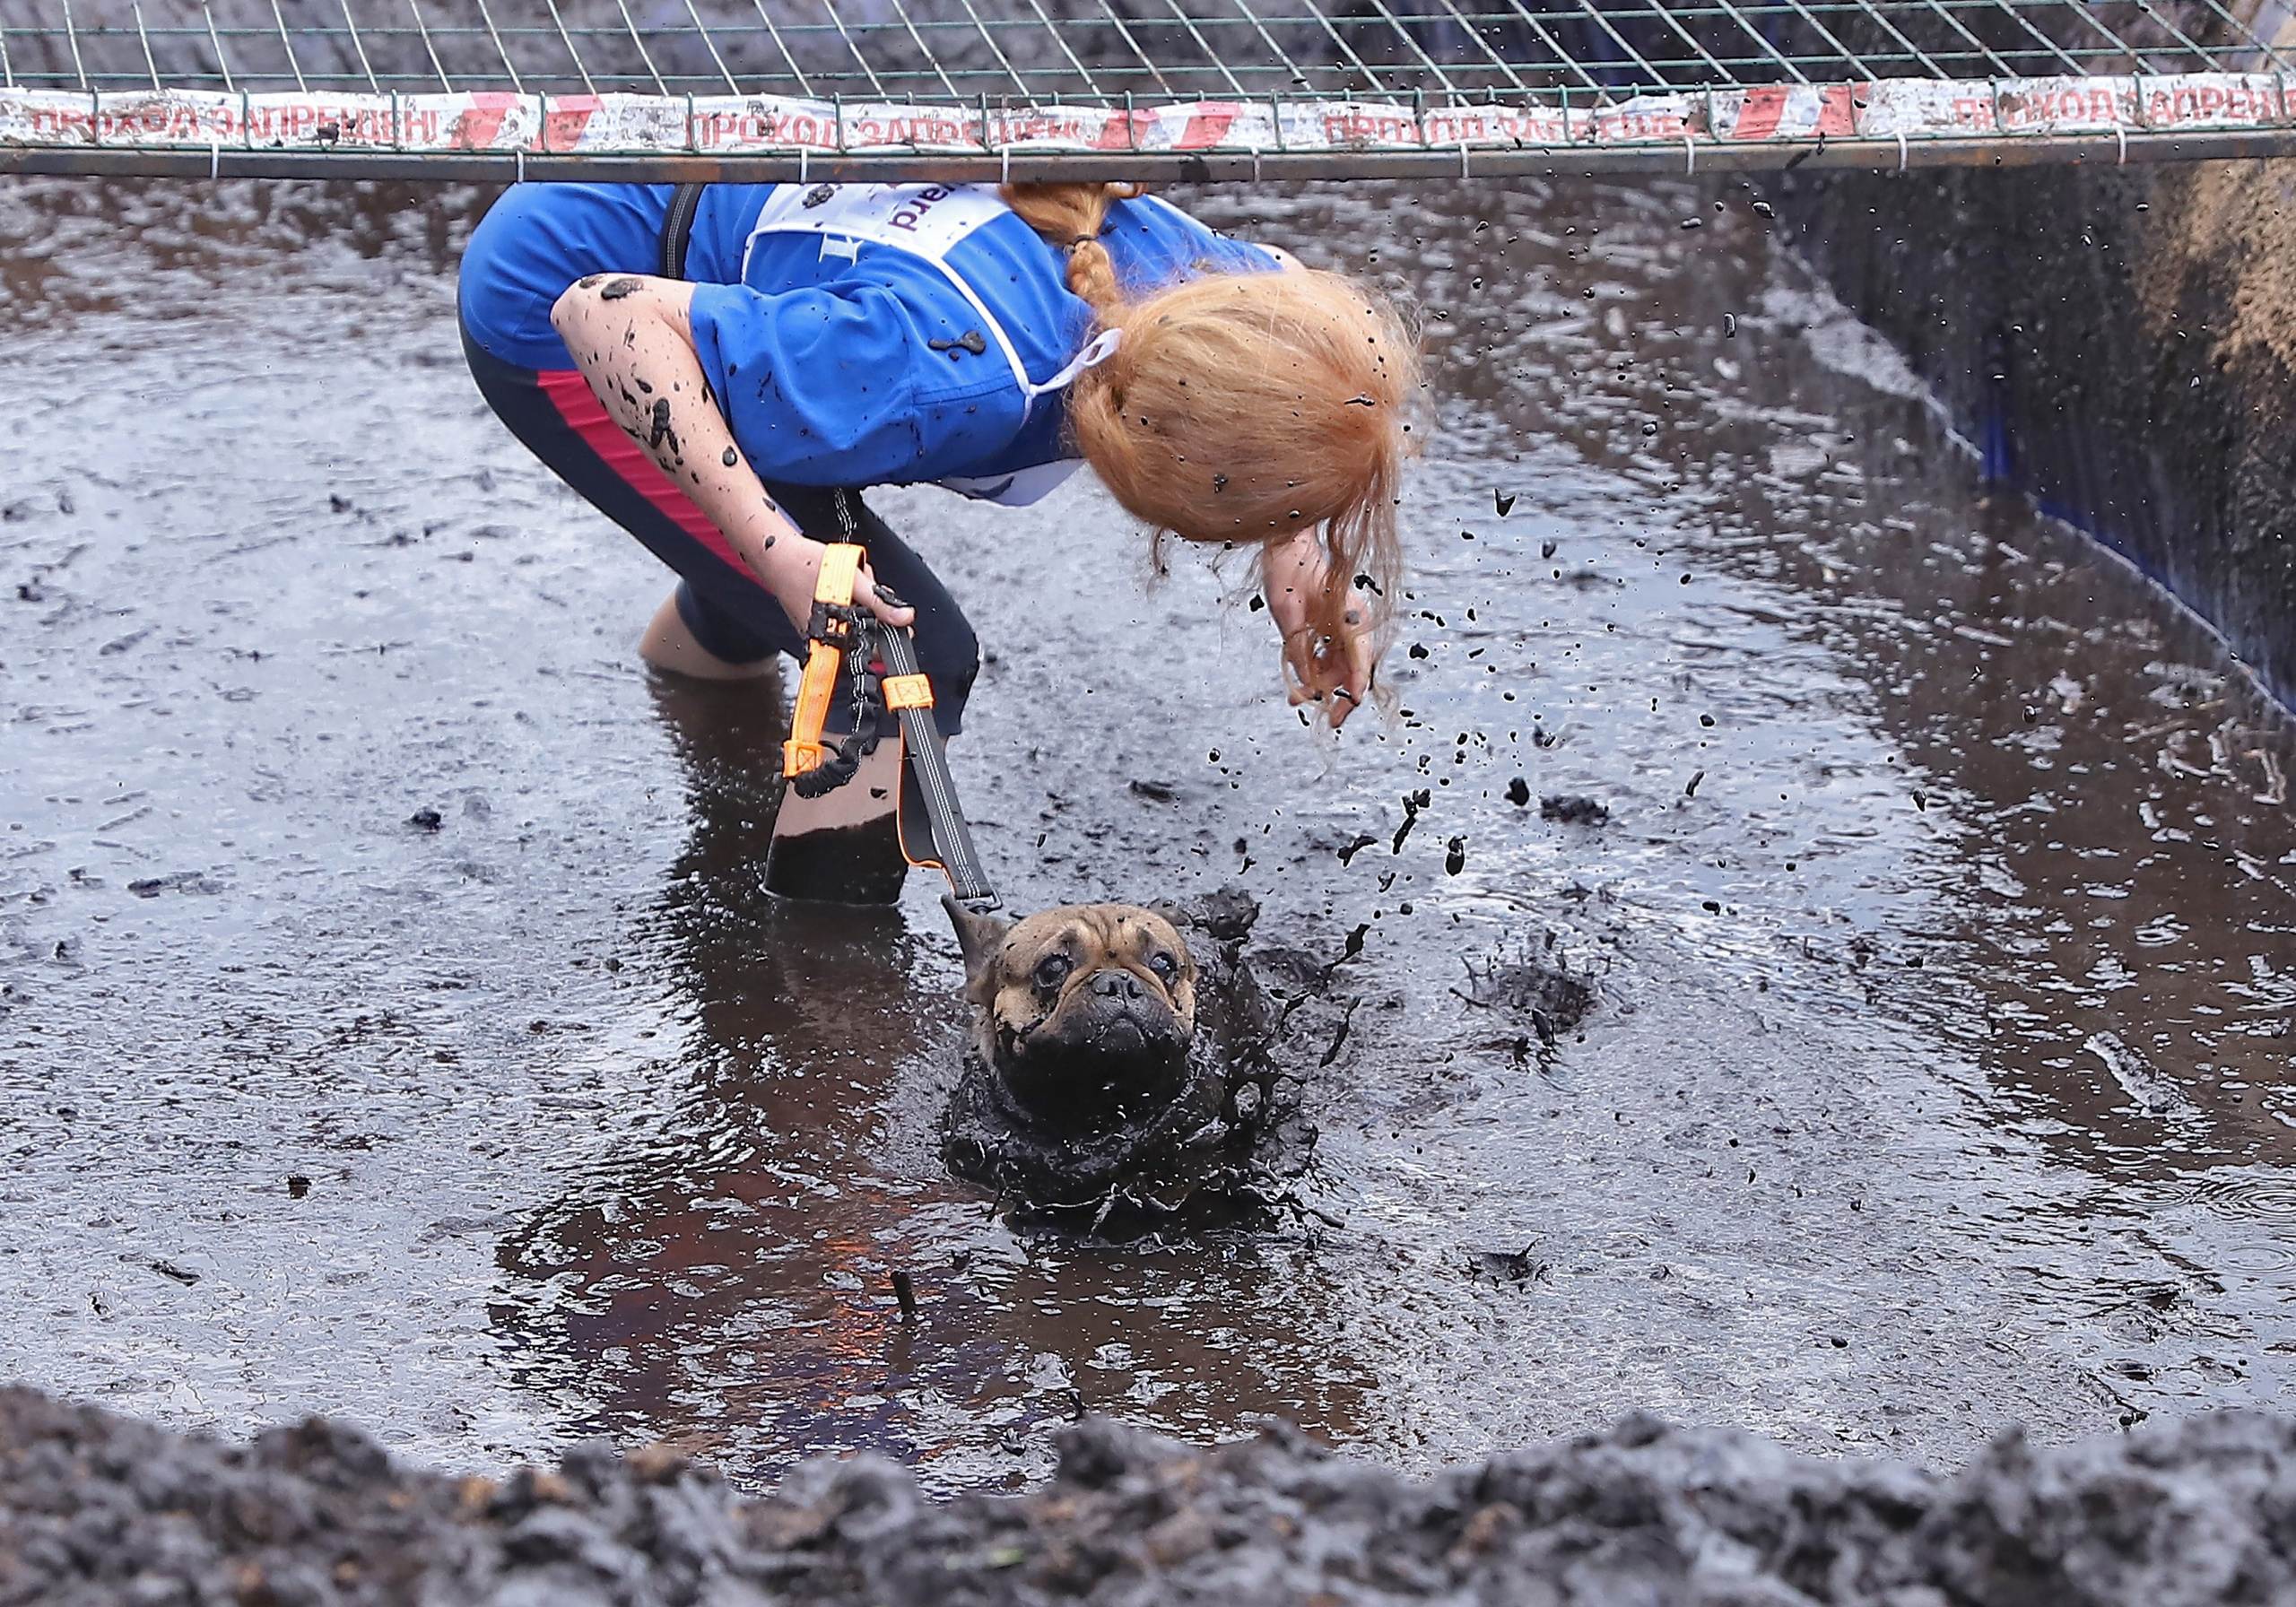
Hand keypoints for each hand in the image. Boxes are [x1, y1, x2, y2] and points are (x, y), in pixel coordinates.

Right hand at [763, 532, 916, 639]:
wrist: (775, 554)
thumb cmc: (802, 566)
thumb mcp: (849, 580)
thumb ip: (879, 601)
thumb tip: (904, 618)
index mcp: (832, 638)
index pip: (870, 650)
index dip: (887, 634)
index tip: (899, 621)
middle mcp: (825, 638)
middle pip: (865, 631)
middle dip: (874, 607)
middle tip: (868, 585)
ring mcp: (822, 627)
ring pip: (857, 617)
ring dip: (862, 596)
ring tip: (853, 576)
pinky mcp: (821, 615)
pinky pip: (845, 609)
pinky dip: (850, 594)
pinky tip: (845, 579)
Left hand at [1266, 532, 1372, 727]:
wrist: (1286, 545)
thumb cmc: (1287, 572)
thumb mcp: (1287, 615)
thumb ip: (1299, 650)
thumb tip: (1307, 686)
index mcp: (1351, 616)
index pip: (1361, 657)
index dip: (1356, 683)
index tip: (1351, 702)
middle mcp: (1354, 622)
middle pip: (1356, 669)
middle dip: (1342, 696)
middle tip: (1330, 722)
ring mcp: (1344, 624)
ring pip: (1341, 666)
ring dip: (1323, 686)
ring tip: (1297, 702)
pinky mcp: (1331, 626)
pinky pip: (1329, 656)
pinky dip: (1316, 672)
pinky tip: (1298, 687)